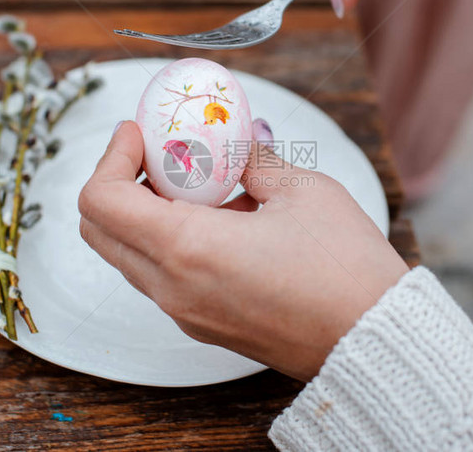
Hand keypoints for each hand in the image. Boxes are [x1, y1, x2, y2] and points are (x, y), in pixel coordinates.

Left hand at [78, 121, 408, 380]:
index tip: (137, 134)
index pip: (100, 200)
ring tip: (199, 185)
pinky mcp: (203, 324)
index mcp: (188, 248)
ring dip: (144, 212)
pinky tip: (220, 219)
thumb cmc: (345, 269)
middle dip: (118, 182)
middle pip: (100, 231)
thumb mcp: (300, 189)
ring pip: (129, 254)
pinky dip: (169, 241)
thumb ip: (251, 160)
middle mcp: (173, 288)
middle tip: (159, 155)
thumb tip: (231, 143)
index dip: (111, 156)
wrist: (372, 338)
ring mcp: (185, 313)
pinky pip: (161, 276)